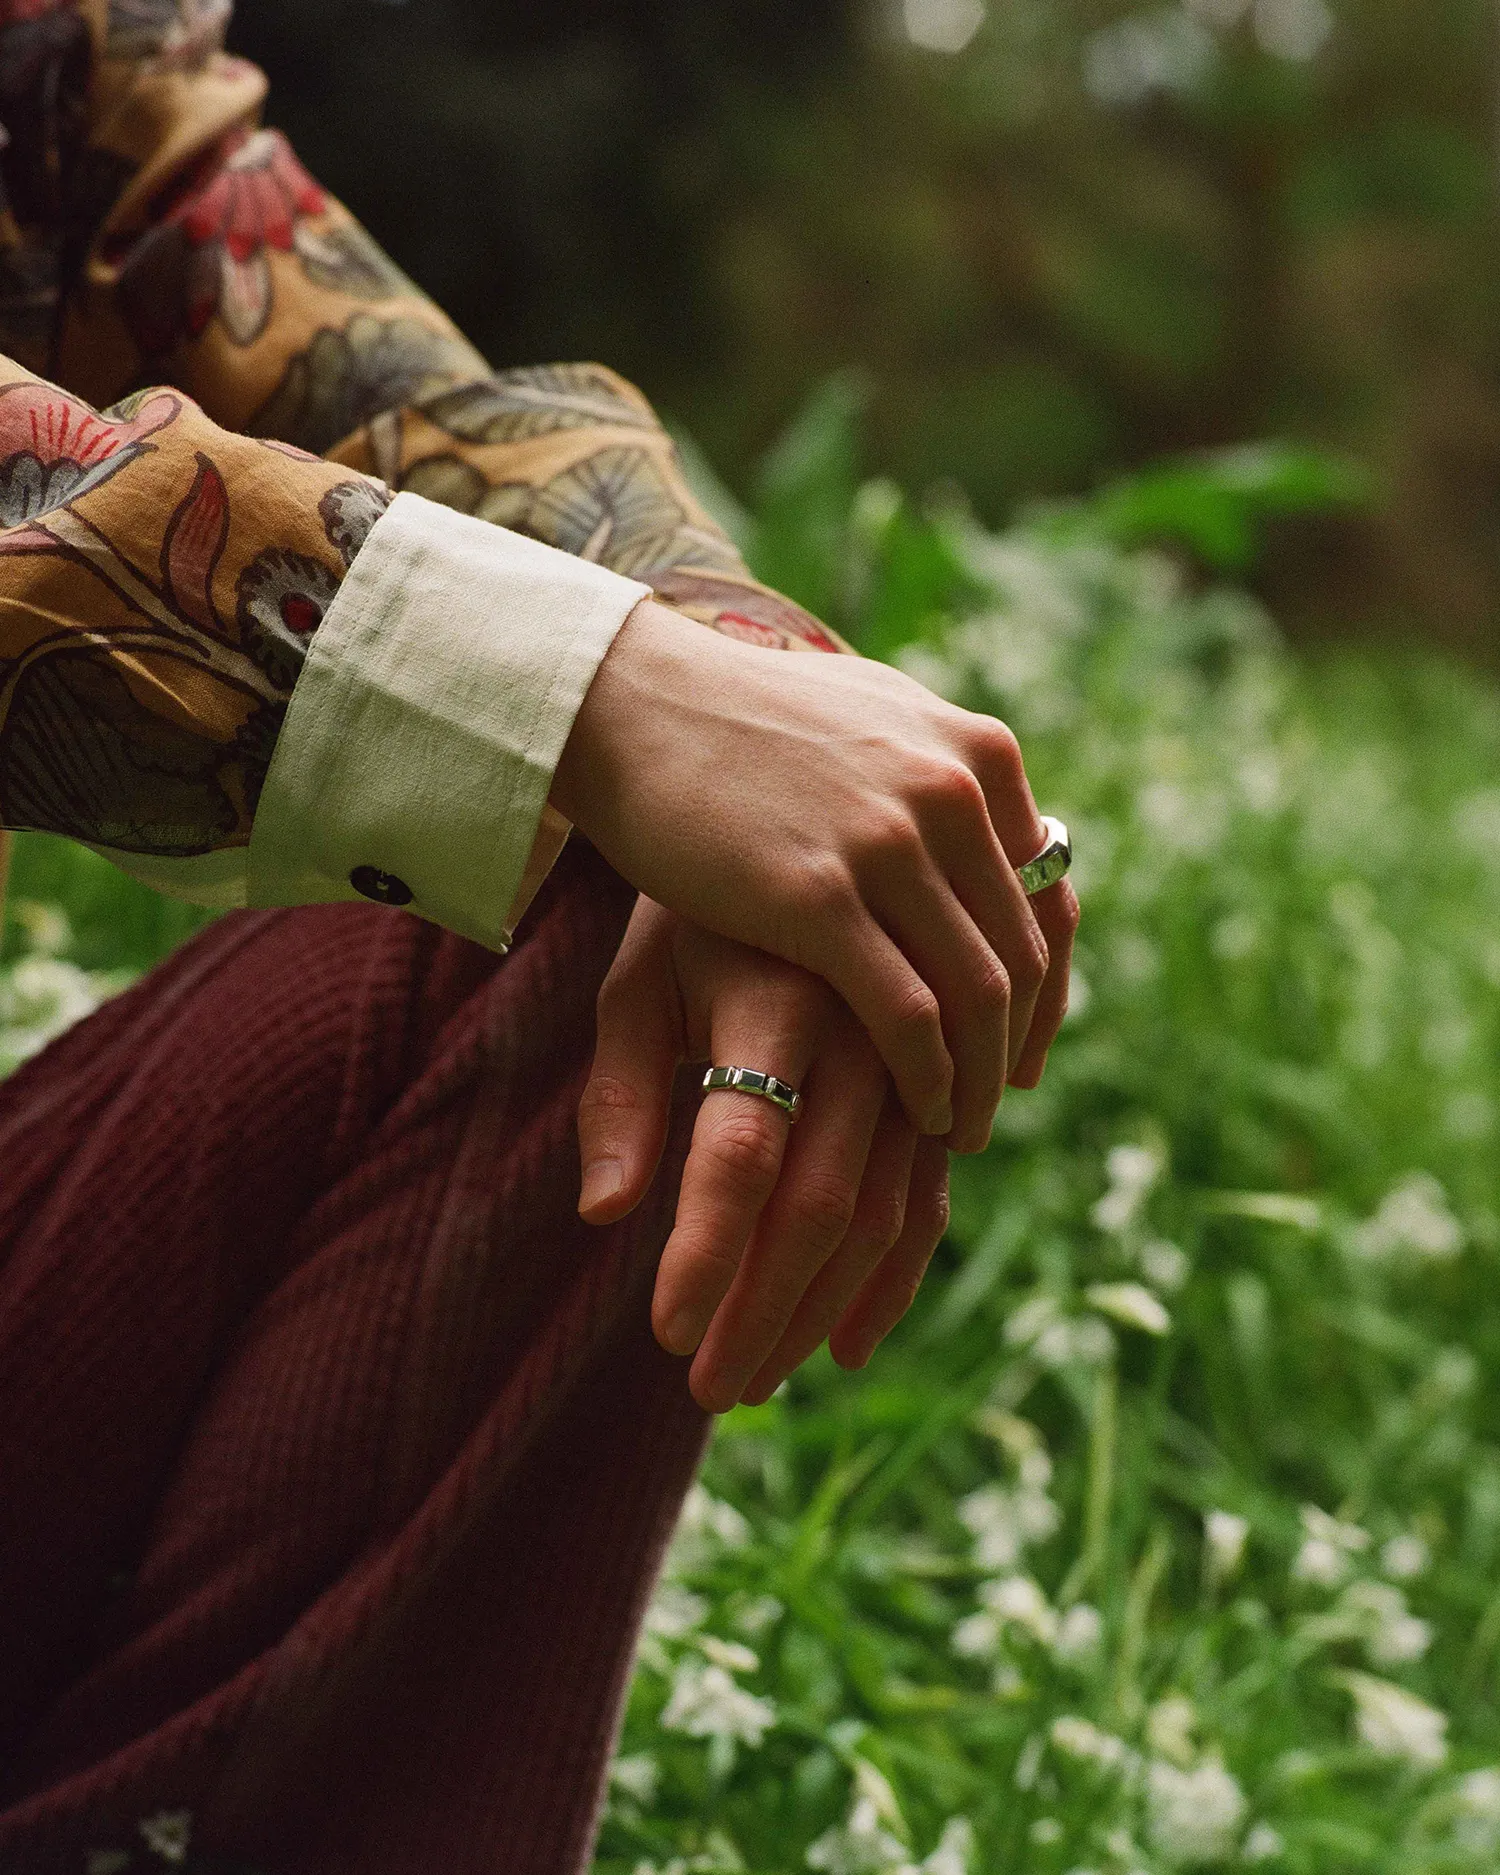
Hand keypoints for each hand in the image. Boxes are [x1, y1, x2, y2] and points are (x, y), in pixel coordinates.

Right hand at [552, 600, 1078, 1152]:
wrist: (631, 702)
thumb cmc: (738, 722)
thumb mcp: (872, 718)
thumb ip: (938, 770)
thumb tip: (986, 819)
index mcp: (976, 753)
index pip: (1048, 892)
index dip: (1046, 984)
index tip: (1022, 1045)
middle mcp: (951, 793)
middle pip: (1018, 953)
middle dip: (1012, 1047)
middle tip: (995, 1104)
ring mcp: (889, 844)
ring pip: (977, 994)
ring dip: (978, 1078)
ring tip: (960, 1124)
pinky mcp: (819, 897)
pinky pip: (908, 1013)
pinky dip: (927, 1077)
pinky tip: (917, 1109)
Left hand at [577, 897, 951, 1413]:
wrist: (811, 838)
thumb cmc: (695, 919)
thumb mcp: (640, 979)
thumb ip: (620, 1091)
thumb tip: (601, 1213)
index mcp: (777, 999)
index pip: (740, 1152)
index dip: (707, 1254)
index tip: (668, 1337)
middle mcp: (862, 1032)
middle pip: (820, 1200)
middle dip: (763, 1309)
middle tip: (710, 1390)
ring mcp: (913, 1062)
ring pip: (882, 1212)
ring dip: (819, 1309)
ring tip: (754, 1378)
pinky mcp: (937, 1085)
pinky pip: (928, 1196)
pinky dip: (893, 1278)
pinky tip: (844, 1341)